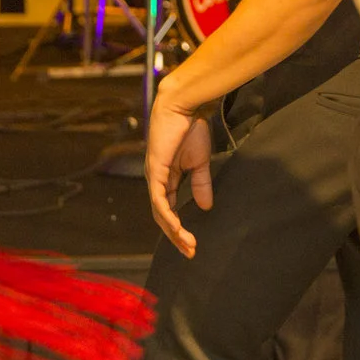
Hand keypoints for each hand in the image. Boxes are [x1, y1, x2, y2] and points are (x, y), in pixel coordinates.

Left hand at [145, 91, 216, 258]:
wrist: (181, 107)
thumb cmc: (189, 130)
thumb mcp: (199, 163)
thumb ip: (201, 184)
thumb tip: (206, 207)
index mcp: (165, 180)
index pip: (169, 210)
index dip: (179, 228)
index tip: (193, 244)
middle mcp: (156, 182)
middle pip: (162, 217)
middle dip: (175, 237)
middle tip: (190, 252)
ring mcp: (153, 178)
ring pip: (160, 213)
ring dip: (173, 231)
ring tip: (187, 244)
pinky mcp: (155, 172)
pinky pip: (160, 200)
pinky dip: (168, 216)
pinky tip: (177, 227)